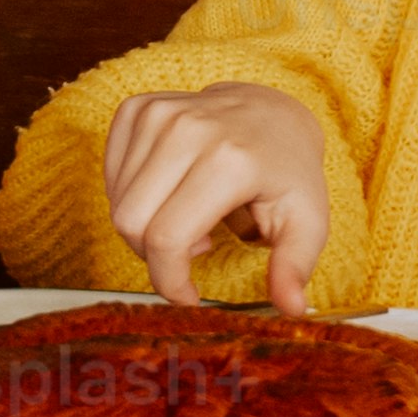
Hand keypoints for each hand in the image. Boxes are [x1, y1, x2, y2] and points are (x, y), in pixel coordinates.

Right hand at [102, 81, 337, 310]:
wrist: (271, 112)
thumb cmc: (288, 173)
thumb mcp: (307, 222)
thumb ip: (295, 267)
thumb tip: (291, 308)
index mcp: (228, 161)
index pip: (167, 239)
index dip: (168, 281)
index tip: (187, 297)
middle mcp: (187, 130)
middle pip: (131, 223)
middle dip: (155, 257)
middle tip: (196, 247)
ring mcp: (157, 113)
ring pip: (117, 204)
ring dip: (146, 227)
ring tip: (189, 215)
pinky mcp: (137, 108)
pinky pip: (110, 177)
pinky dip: (132, 198)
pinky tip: (169, 192)